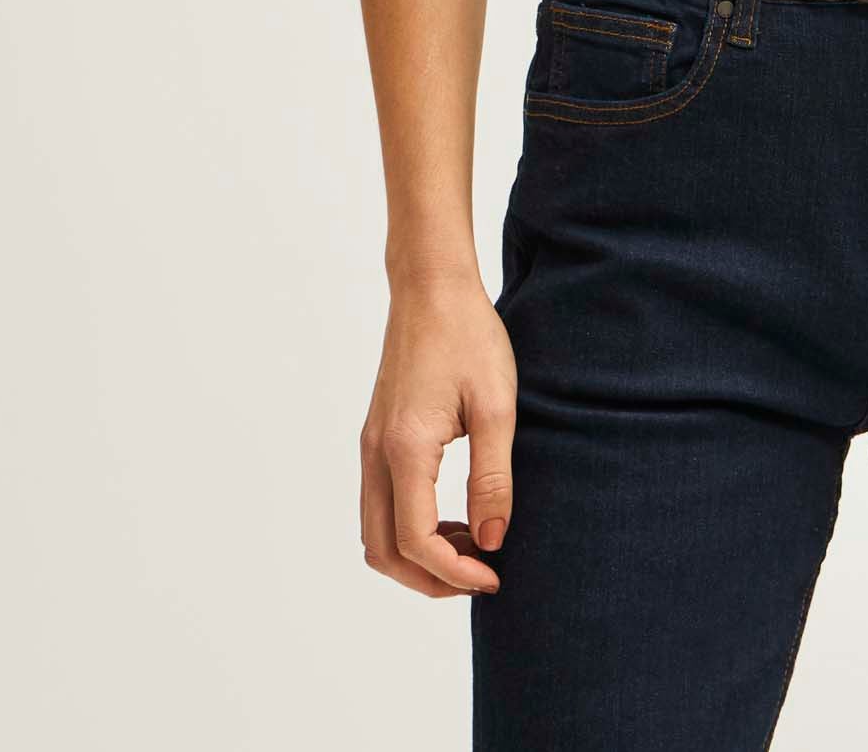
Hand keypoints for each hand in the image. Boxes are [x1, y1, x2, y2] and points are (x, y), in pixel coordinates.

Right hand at [360, 272, 517, 596]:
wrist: (431, 287)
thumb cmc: (469, 336)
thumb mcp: (497, 406)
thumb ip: (494, 477)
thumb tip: (491, 541)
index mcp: (405, 448)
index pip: (416, 540)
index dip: (455, 572)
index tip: (495, 575)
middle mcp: (376, 453)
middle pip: (384, 551)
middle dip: (430, 578)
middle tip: (482, 575)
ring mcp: (371, 446)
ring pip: (376, 532)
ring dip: (418, 556)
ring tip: (471, 547)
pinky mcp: (376, 438)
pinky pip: (380, 504)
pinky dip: (410, 528)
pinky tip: (454, 516)